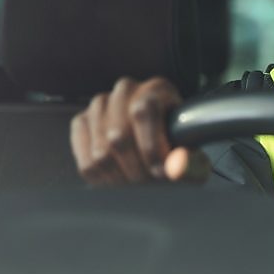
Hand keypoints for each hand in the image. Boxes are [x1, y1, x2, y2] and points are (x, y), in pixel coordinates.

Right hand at [70, 77, 209, 184]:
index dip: (151, 147)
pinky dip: (101, 177)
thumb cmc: (174, 141)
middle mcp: (125, 91)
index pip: (143, 113)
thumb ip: (190, 162)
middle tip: (148, 183)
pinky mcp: (82, 122)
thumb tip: (176, 169)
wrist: (157, 135)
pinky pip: (85, 158)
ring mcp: (99, 105)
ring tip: (135, 183)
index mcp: (156, 89)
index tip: (161, 172)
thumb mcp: (191, 148)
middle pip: (119, 135)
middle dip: (136, 168)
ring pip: (100, 150)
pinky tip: (117, 180)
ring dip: (119, 175)